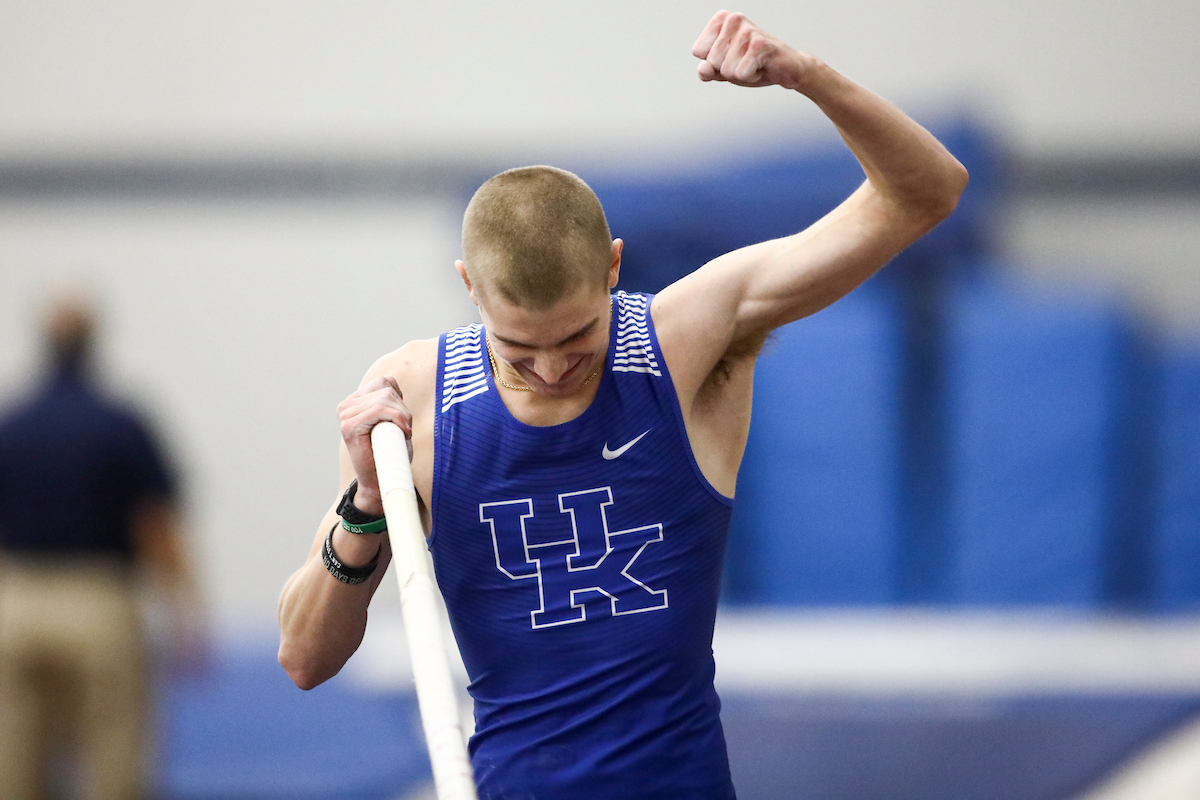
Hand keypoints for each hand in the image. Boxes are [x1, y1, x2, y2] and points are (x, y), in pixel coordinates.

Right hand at [337, 375, 411, 514]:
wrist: (381, 480)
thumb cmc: (390, 451)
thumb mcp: (394, 418)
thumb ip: (389, 399)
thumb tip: (391, 380)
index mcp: (356, 401)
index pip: (385, 381)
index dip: (400, 400)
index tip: (402, 420)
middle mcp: (347, 406)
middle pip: (386, 389)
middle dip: (403, 410)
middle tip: (404, 430)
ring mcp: (345, 415)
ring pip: (385, 398)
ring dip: (402, 416)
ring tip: (400, 434)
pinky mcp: (348, 426)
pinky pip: (379, 409)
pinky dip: (396, 419)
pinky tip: (399, 433)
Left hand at [692, 10, 812, 90]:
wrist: (786, 70)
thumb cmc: (752, 65)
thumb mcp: (723, 70)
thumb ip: (707, 70)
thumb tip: (702, 68)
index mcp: (721, 19)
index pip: (698, 51)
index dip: (713, 63)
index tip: (732, 57)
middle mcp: (733, 19)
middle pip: (712, 61)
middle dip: (727, 70)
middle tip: (745, 61)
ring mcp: (747, 30)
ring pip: (726, 70)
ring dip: (741, 74)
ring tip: (754, 64)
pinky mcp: (760, 44)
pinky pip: (740, 74)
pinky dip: (751, 77)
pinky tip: (761, 67)